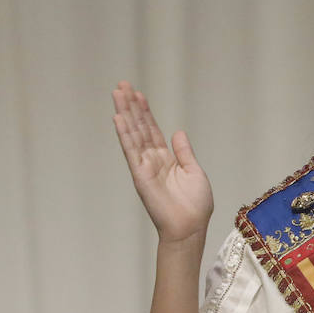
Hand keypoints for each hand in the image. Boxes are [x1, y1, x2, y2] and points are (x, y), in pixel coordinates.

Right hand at [112, 81, 213, 242]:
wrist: (190, 227)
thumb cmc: (195, 205)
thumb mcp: (194, 171)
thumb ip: (184, 152)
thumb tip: (177, 132)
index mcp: (167, 159)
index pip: (152, 130)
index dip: (145, 112)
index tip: (138, 94)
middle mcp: (153, 160)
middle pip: (139, 127)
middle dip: (131, 106)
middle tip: (122, 85)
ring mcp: (145, 166)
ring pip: (132, 134)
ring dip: (125, 114)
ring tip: (117, 93)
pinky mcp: (140, 175)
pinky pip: (131, 151)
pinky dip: (125, 135)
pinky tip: (118, 118)